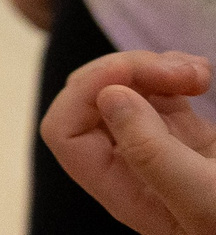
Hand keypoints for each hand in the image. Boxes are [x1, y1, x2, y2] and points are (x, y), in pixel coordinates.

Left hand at [42, 51, 215, 234]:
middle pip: (93, 99)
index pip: (66, 132)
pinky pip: (160, 92)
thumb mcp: (206, 200)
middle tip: (185, 74)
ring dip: (155, 66)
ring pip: (126, 88)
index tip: (132, 76)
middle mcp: (134, 169)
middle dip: (129, 71)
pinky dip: (175, 72)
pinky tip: (204, 76)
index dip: (85, 93)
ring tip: (201, 74)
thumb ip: (152, 153)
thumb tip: (109, 97)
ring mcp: (161, 150)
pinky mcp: (191, 138)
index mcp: (124, 189)